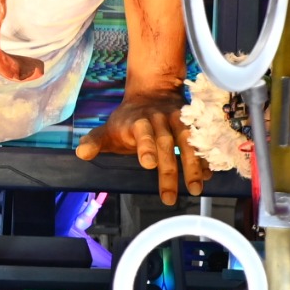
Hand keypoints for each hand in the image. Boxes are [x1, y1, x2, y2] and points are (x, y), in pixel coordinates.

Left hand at [75, 90, 207, 205]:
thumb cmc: (127, 119)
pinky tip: (208, 175)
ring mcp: (178, 120)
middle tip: (170, 197)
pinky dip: (206, 157)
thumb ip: (96, 141)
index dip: (145, 146)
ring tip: (196, 189)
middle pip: (165, 143)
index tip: (147, 163)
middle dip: (169, 170)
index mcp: (137, 121)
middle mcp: (160, 119)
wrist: (153, 91)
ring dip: (193, 165)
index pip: (142, 132)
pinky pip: (202, 141)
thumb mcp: (108, 129)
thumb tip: (81, 153)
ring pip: (188, 141)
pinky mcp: (193, 123)